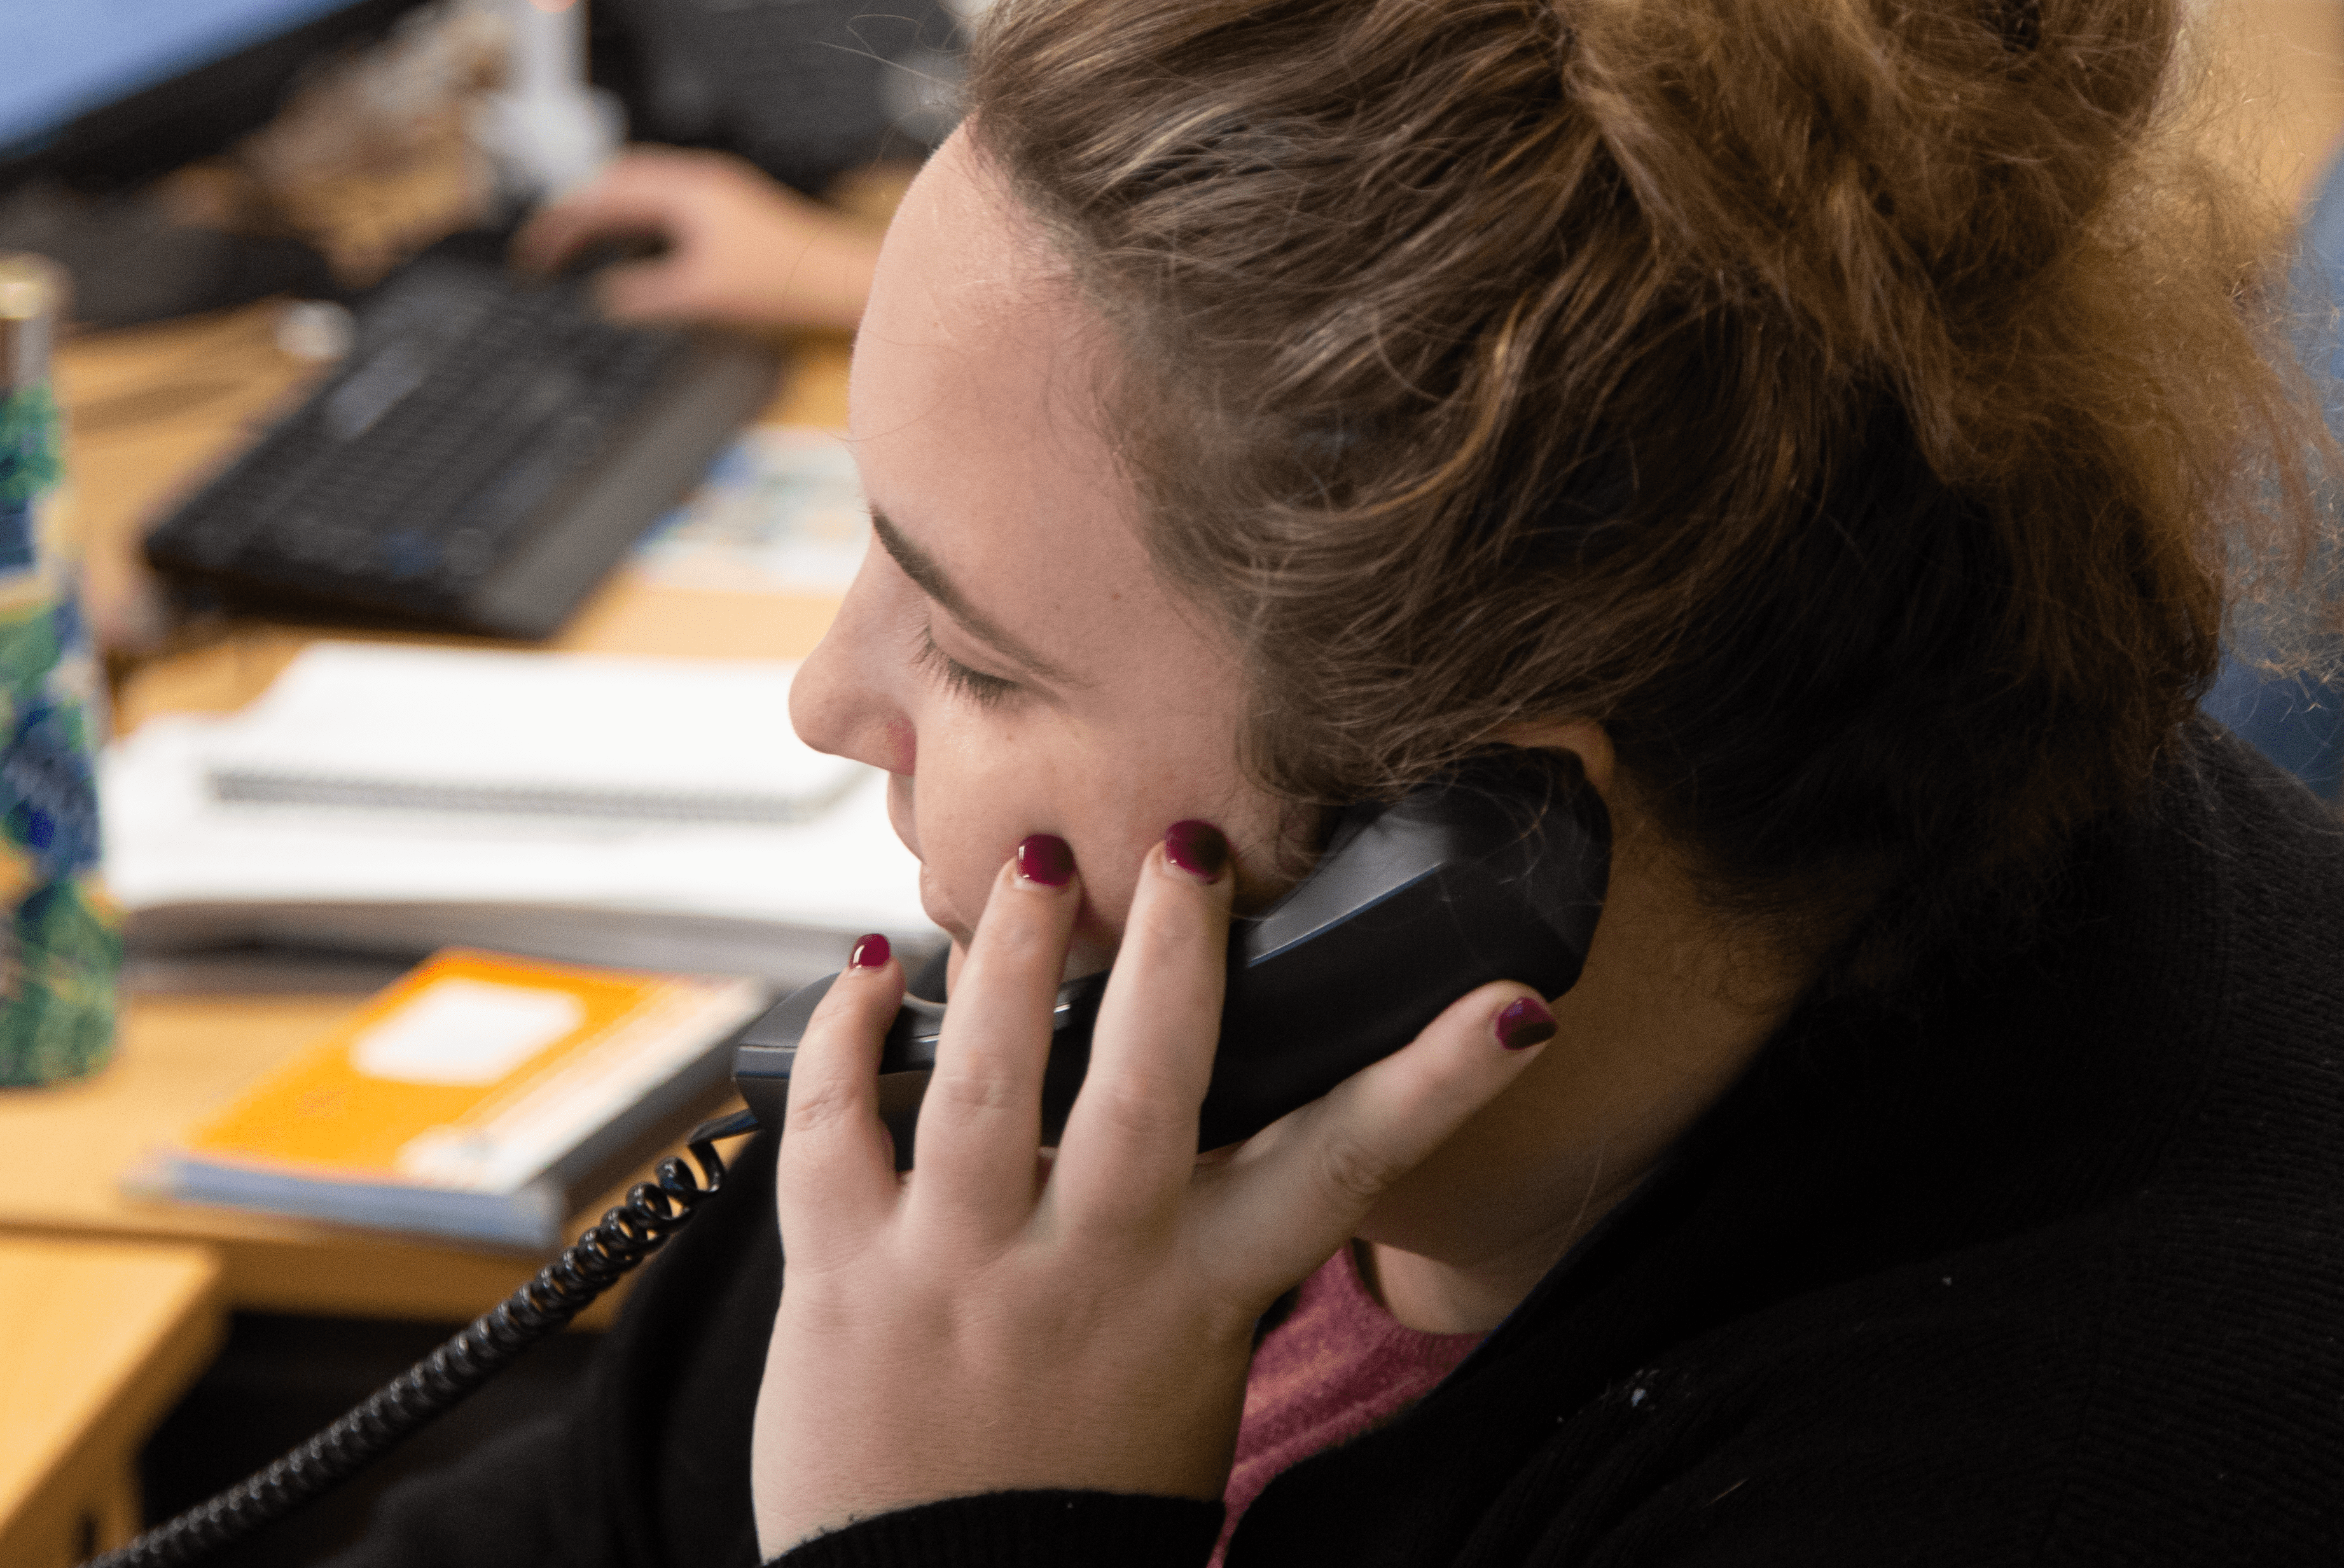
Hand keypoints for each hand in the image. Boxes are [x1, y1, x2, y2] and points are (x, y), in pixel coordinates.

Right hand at [515, 148, 880, 329]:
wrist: (835, 277)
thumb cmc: (780, 281)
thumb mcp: (699, 296)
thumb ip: (645, 296)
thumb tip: (604, 298)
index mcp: (683, 190)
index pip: (604, 195)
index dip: (561, 221)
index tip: (533, 250)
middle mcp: (696, 180)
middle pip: (615, 182)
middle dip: (574, 210)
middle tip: (545, 244)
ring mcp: (712, 192)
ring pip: (639, 191)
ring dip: (602, 213)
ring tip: (572, 243)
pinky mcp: (725, 211)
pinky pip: (662, 204)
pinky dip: (631, 222)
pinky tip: (627, 249)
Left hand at [749, 825, 1554, 1555]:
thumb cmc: (1071, 1506)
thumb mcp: (1185, 1376)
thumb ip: (1198, 1251)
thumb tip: (1213, 1111)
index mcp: (1197, 1299)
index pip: (1341, 1172)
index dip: (1436, 1083)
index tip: (1512, 1005)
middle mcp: (1087, 1272)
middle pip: (1149, 1079)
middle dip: (1174, 948)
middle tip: (1187, 842)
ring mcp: (958, 1268)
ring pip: (985, 1073)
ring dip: (1006, 949)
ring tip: (1030, 859)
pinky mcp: (843, 1277)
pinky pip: (832, 1123)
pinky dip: (843, 1033)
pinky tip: (866, 973)